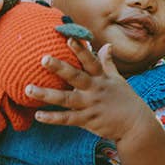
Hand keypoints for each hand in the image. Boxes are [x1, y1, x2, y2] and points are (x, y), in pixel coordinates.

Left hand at [25, 38, 154, 145]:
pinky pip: (67, 119)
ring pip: (65, 99)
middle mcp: (95, 89)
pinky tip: (38, 116)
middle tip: (43, 58)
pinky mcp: (87, 121)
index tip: (68, 39)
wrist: (135, 125)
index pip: (90, 61)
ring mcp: (90, 105)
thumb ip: (108, 63)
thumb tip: (107, 45)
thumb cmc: (125, 100)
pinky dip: (52, 118)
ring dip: (46, 94)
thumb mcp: (118, 79)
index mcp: (102, 78)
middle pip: (75, 77)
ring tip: (28, 89)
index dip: (80, 50)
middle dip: (59, 67)